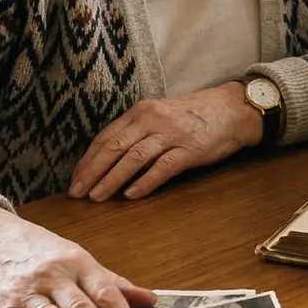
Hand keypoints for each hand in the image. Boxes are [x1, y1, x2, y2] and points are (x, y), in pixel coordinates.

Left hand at [69, 81, 261, 201]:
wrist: (231, 109)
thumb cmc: (193, 116)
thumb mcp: (159, 115)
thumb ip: (137, 132)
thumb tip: (109, 161)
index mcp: (141, 112)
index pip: (106, 137)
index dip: (88, 160)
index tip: (75, 179)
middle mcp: (152, 120)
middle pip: (114, 148)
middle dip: (92, 172)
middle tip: (77, 193)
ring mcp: (171, 134)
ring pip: (134, 158)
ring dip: (112, 179)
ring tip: (98, 197)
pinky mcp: (189, 149)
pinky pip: (163, 167)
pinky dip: (145, 182)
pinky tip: (131, 195)